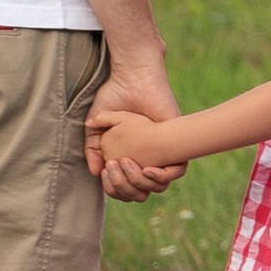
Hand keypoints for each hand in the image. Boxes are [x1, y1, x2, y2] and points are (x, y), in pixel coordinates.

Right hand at [90, 69, 182, 199]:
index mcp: (131, 156)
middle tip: (114, 168)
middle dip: (125, 188)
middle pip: (141, 192)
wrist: (133, 78)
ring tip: (126, 164)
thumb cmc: (115, 96)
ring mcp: (163, 152)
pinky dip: (163, 177)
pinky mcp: (177, 143)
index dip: (115, 188)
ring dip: (140, 183)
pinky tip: (147, 169)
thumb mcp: (97, 126)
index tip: (105, 173)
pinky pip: (178, 171)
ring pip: (159, 187)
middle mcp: (148, 158)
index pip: (126, 188)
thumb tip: (96, 172)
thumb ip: (93, 148)